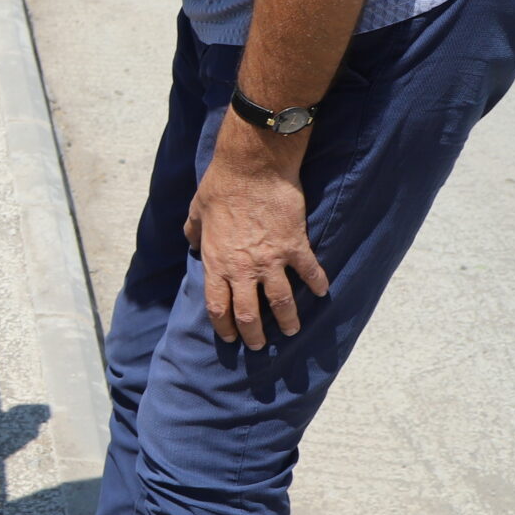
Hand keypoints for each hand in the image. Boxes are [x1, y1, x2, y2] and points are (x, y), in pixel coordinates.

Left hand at [182, 125, 328, 348]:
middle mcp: (243, 268)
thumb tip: (192, 243)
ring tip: (292, 330)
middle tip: (260, 345)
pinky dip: (317, 284)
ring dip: (288, 320)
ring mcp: (271, 260)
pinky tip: (322, 292)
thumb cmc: (220, 187)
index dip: (224, 327)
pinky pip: (310, 272)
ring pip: (281, 302)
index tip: (230, 337)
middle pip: (248, 314)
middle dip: (254, 335)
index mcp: (217, 263)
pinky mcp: (295, 246)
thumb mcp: (197, 212)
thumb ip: (194, 233)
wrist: (253, 169)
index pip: (218, 307)